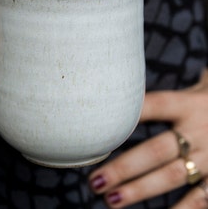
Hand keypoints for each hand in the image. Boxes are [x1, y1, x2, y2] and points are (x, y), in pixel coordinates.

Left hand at [89, 69, 207, 207]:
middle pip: (157, 150)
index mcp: (188, 105)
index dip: (132, 113)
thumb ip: (163, 99)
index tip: (103, 124)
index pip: (156, 105)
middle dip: (125, 167)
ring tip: (111, 200)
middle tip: (96, 180)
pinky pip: (201, 197)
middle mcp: (199, 130)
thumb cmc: (206, 104)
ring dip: (141, 190)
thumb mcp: (192, 93)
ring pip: (172, 176)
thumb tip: (122, 95)